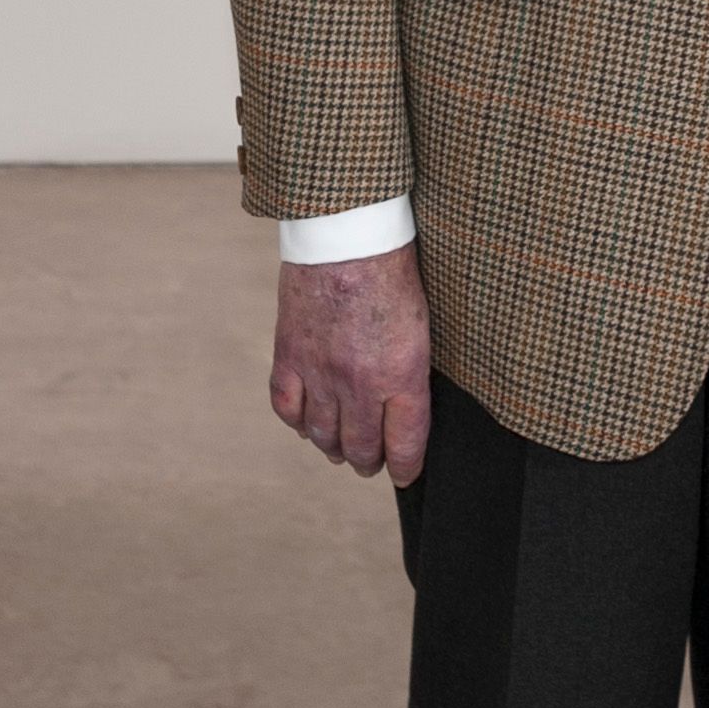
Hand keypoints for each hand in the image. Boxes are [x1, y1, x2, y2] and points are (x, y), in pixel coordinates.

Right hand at [270, 240, 431, 482]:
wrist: (347, 233)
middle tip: (371, 463)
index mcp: (401, 373)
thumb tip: (406, 406)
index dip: (406, 466)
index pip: (405, 443)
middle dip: (369, 462)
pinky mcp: (290, 355)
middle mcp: (359, 382)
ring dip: (334, 448)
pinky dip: (297, 422)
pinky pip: (287, 408)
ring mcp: (320, 372)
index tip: (406, 474)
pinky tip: (306, 423)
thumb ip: (412, 371)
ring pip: (323, 435)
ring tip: (341, 450)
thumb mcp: (421, 325)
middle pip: (362, 447)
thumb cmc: (394, 269)